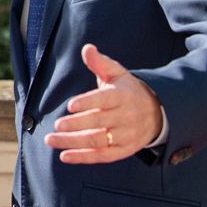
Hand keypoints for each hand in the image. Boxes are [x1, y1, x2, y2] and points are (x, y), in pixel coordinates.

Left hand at [44, 44, 162, 163]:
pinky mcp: (123, 150)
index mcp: (123, 95)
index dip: (88, 102)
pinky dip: (83, 157)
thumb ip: (100, 63)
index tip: (71, 105)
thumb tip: (87, 48)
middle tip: (56, 125)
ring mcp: (125, 135)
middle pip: (99, 122)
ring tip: (50, 139)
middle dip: (76, 124)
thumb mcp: (117, 73)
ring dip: (73, 142)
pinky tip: (64, 155)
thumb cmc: (127, 90)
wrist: (156, 112)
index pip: (105, 99)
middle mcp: (126, 116)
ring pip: (98, 141)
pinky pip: (102, 156)